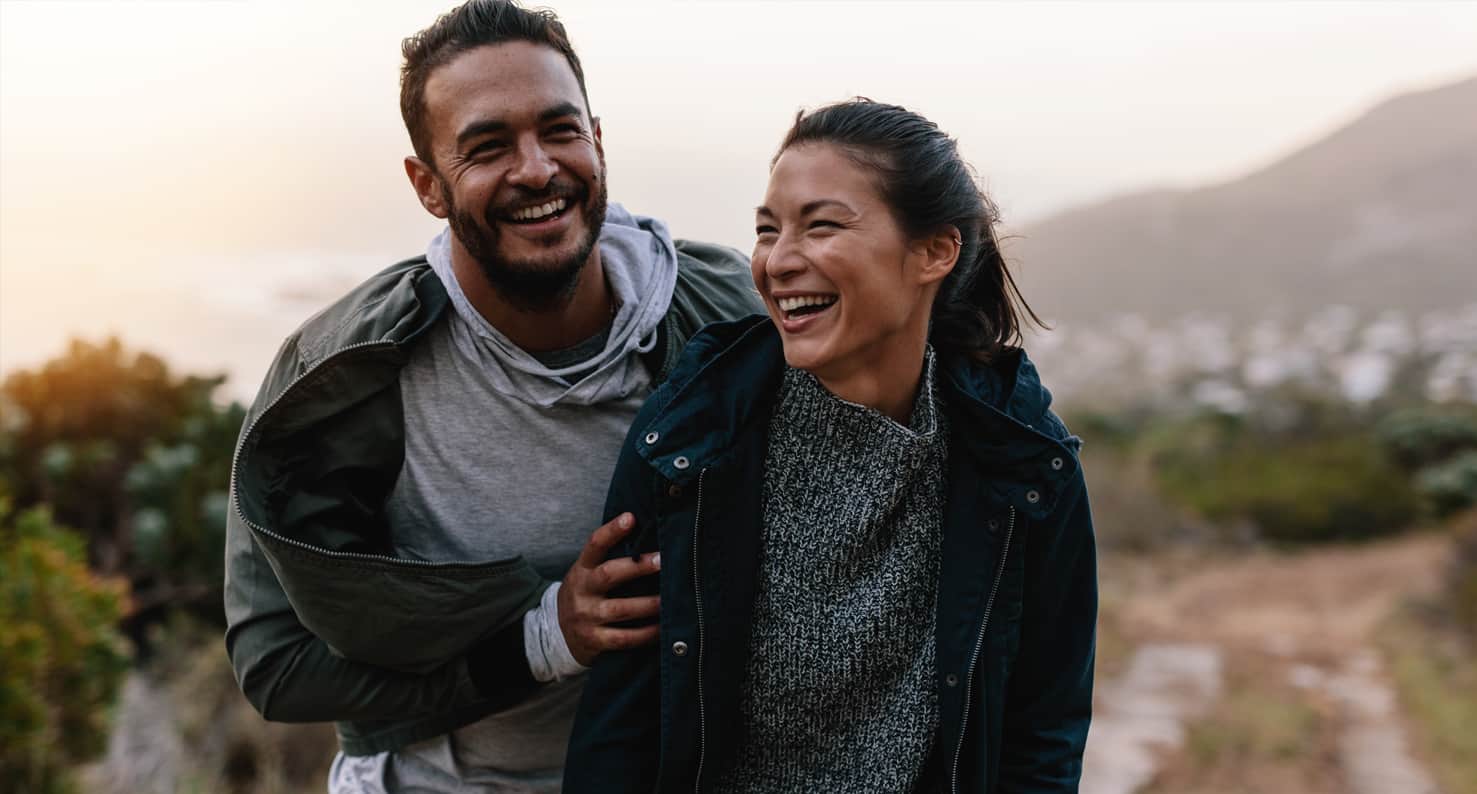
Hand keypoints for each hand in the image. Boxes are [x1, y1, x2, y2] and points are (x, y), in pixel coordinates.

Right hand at [557, 513, 661, 665]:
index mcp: (582, 569)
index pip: (594, 545)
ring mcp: (586, 617)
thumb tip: (651, 536)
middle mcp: (582, 591)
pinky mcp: (594, 641)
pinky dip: (646, 633)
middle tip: (663, 560)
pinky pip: (624, 638)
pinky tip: (663, 628)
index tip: (630, 517)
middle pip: (608, 574)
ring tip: (671, 598)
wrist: (557, 635)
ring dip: (649, 604)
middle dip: (638, 567)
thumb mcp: (588, 574)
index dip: (611, 530)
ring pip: (620, 609)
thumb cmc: (587, 596)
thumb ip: (610, 559)